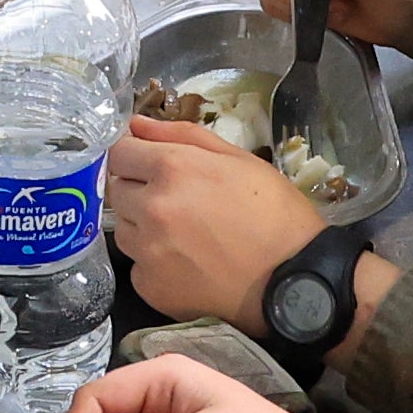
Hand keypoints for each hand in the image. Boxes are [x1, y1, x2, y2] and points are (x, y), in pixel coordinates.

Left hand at [106, 119, 334, 329]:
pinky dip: (155, 264)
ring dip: (143, 227)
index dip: (133, 156)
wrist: (296, 280)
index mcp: (172, 169)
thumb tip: (137, 125)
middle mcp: (151, 208)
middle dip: (139, 190)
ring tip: (185, 235)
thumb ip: (182, 136)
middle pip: (116, 190)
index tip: (149, 164)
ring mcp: (148, 252)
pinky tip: (188, 264)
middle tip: (177, 202)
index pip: (118, 152)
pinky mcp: (151, 287)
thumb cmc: (276, 214)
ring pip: (124, 230)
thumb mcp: (239, 160)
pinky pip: (137, 267)